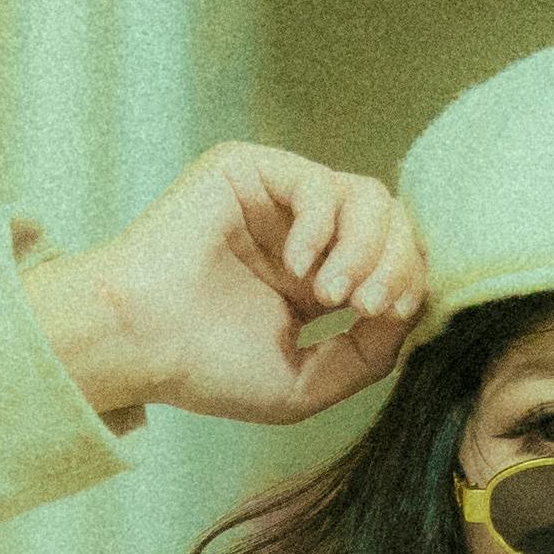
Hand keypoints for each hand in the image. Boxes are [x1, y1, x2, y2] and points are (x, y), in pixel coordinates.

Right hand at [20, 146, 429, 429]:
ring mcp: (279, 200)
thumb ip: (368, 355)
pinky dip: (322, 226)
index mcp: (318, 281)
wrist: (143, 342)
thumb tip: (410, 311)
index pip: (393, 263)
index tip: (384, 317)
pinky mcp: (251, 171)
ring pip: (367, 196)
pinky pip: (318, 182)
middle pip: (391, 224)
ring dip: (365, 247)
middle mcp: (304, 234)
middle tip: (364, 306)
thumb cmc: (209, 369)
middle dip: (394, 265)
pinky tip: (299, 268)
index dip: (408, 282)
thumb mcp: (307, 383)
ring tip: (333, 293)